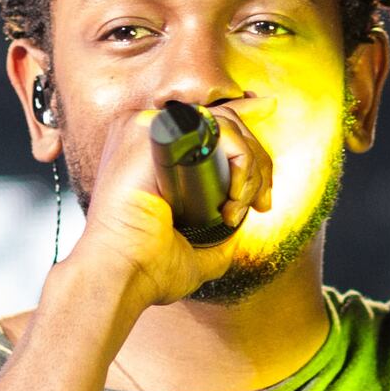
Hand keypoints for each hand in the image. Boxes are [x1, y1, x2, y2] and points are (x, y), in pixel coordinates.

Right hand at [60, 98, 272, 309]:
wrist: (121, 276)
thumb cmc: (146, 267)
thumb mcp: (194, 249)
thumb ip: (217, 235)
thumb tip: (240, 223)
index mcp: (152, 152)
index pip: (207, 125)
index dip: (243, 123)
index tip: (268, 114)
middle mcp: (147, 133)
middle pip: (223, 123)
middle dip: (257, 163)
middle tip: (261, 202)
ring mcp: (147, 128)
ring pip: (224, 124)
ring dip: (250, 167)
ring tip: (238, 208)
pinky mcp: (152, 132)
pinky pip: (215, 130)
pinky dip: (238, 159)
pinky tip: (233, 198)